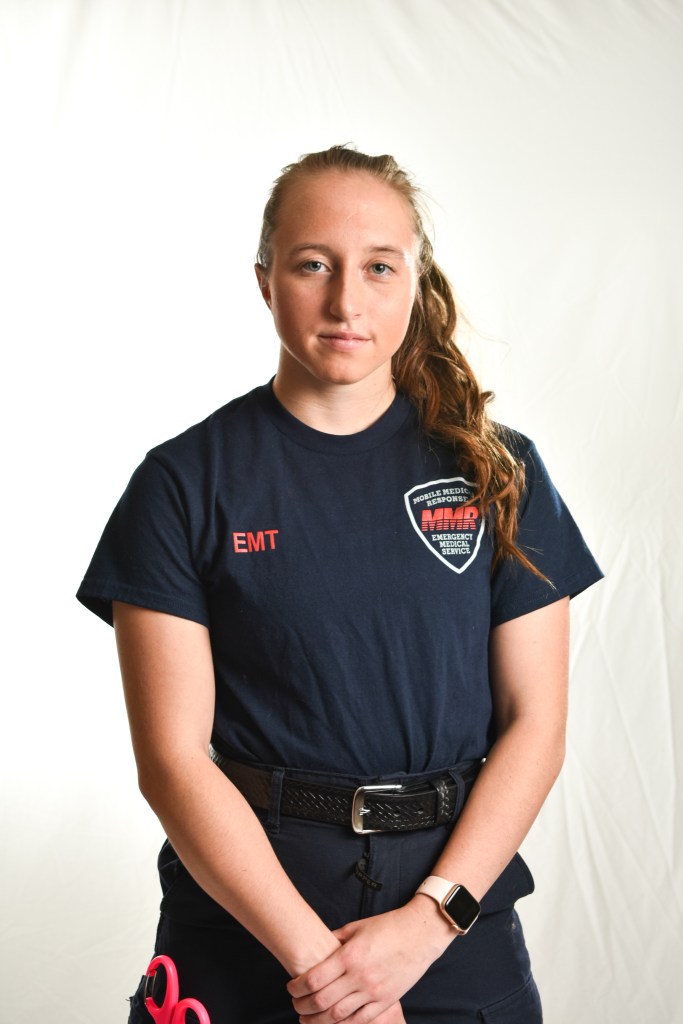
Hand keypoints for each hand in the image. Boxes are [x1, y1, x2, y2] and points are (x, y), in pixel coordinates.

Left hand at [287, 899, 453, 1023]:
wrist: (420, 934)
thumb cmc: (388, 926)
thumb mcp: (357, 928)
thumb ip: (335, 940)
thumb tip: (318, 948)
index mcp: (350, 955)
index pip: (314, 979)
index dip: (297, 987)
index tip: (290, 988)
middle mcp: (360, 976)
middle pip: (322, 1001)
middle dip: (303, 1007)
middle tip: (296, 1006)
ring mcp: (374, 991)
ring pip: (338, 1015)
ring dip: (318, 1021)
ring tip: (308, 1019)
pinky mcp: (386, 1001)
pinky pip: (360, 1020)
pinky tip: (334, 1022)